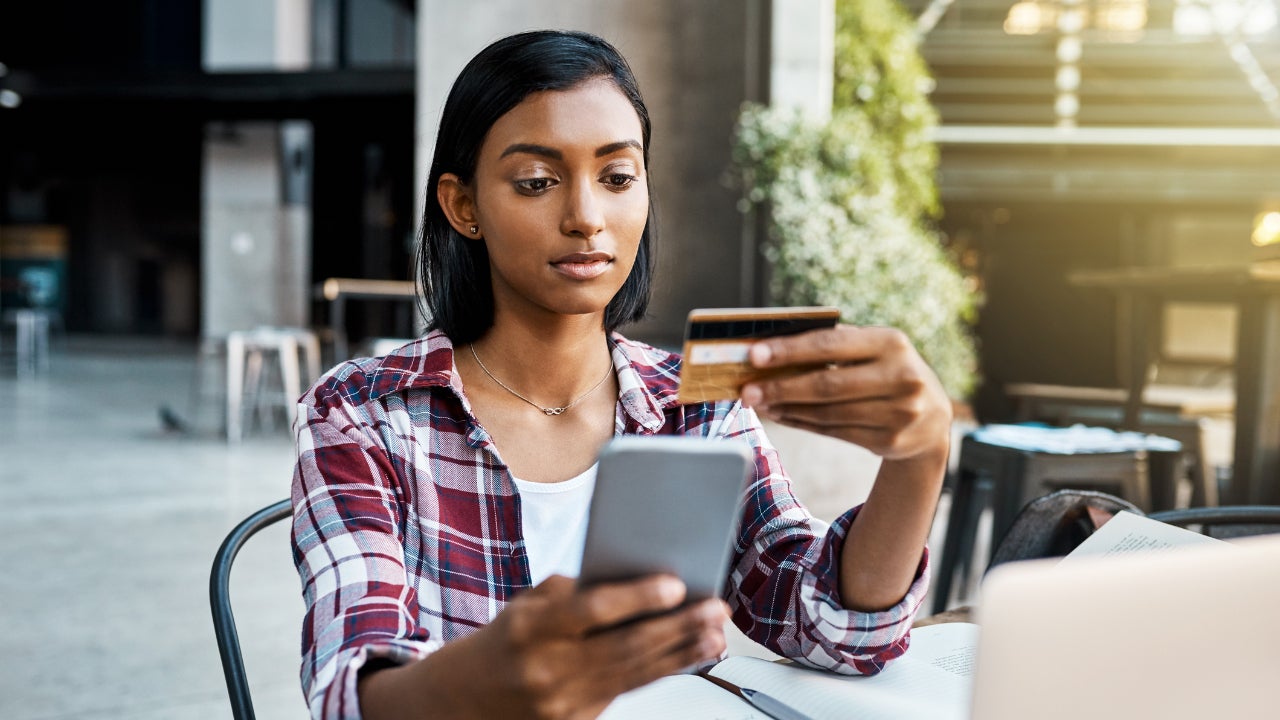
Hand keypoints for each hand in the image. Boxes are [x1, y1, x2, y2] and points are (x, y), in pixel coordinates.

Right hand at [400, 574, 727, 719]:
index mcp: (530, 627)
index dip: (636, 597)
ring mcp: (562, 703)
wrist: (461, 702)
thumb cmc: (503, 642)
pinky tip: (688, 658)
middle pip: (626, 646)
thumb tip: (636, 581)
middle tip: (714, 608)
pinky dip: (660, 672)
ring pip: (634, 674)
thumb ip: (575, 593)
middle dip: (677, 626)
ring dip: (682, 653)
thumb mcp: (527, 605)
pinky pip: (626, 693)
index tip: (674, 583)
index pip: (592, 610)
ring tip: (715, 634)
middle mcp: (547, 668)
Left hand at [740, 325, 951, 461]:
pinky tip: (781, 415)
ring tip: (759, 402)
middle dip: (781, 387)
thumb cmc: (889, 371)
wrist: (933, 418)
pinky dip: (803, 423)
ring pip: (827, 413)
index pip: (831, 344)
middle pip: (827, 385)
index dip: (790, 350)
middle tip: (748, 390)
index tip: (754, 355)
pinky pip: (834, 432)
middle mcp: (901, 377)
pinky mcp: (890, 441)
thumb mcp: (876, 349)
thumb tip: (775, 348)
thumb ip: (837, 344)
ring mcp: (899, 413)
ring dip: (787, 408)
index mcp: (892, 342)